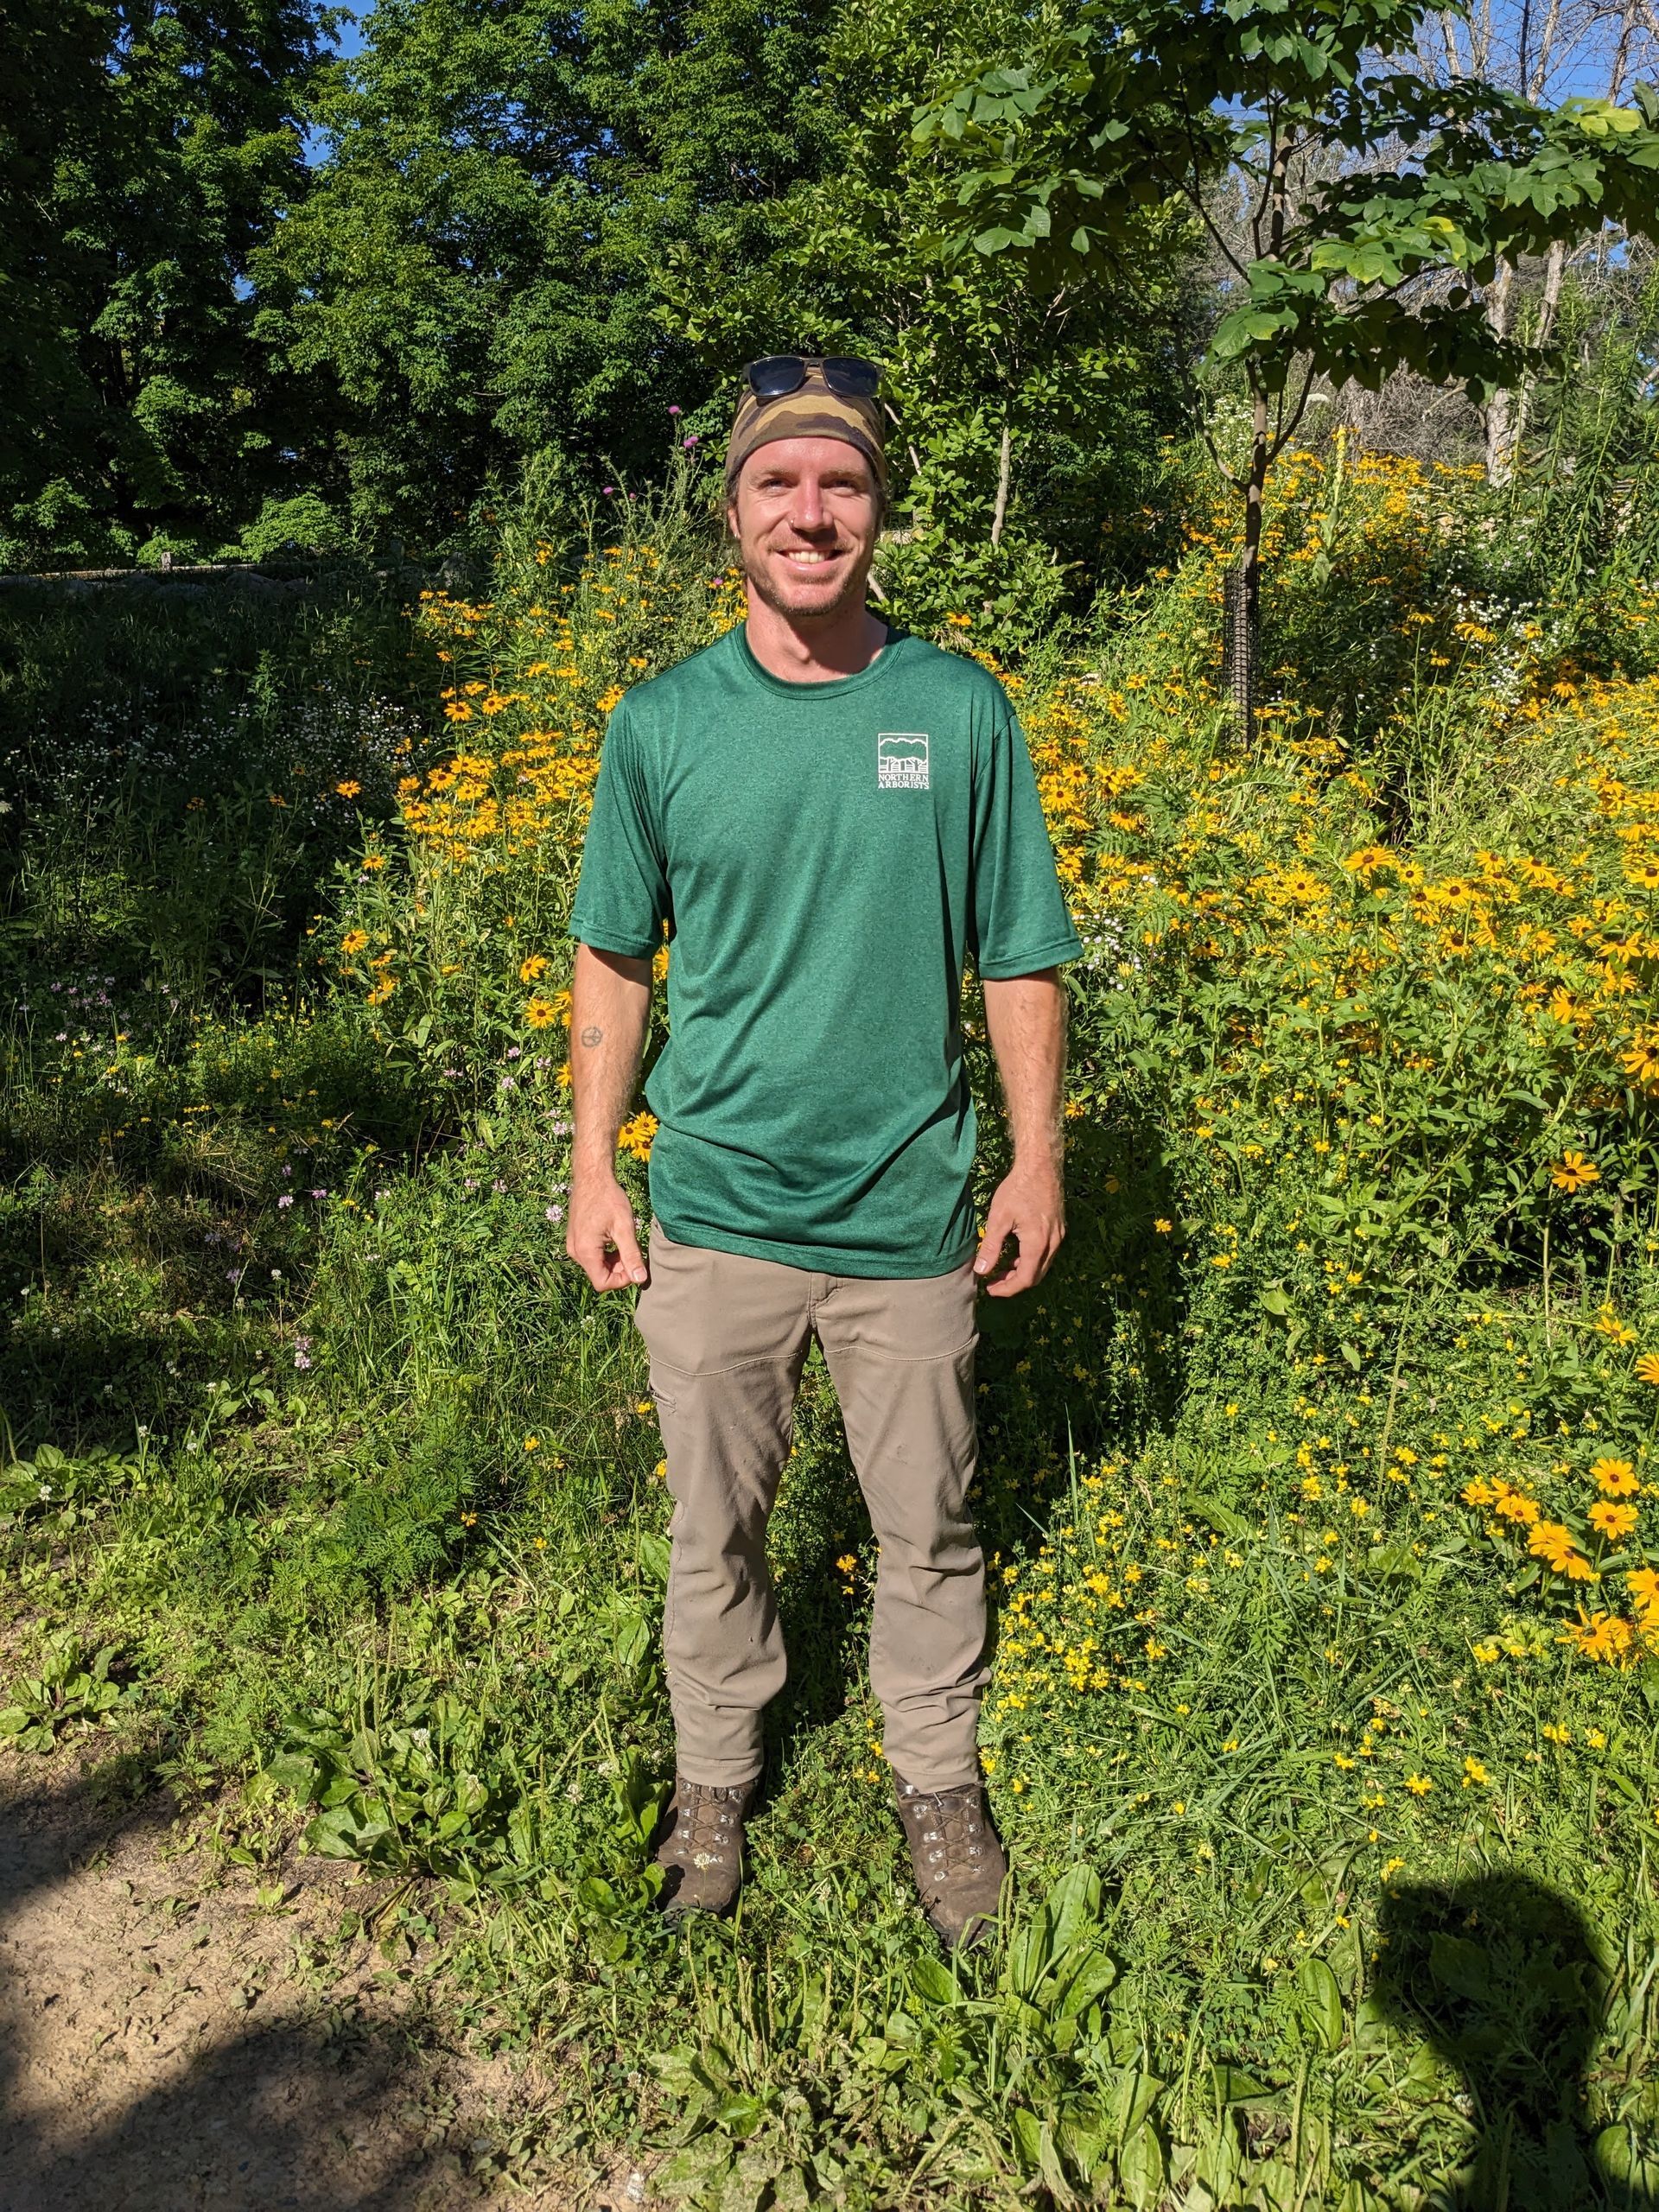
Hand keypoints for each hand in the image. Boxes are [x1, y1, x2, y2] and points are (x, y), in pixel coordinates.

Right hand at [566, 1170, 648, 1291]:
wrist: (592, 1177)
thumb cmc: (608, 1198)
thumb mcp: (624, 1227)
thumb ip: (631, 1255)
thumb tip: (640, 1279)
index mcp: (585, 1251)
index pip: (603, 1283)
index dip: (622, 1280)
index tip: (635, 1264)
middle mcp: (575, 1252)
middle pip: (600, 1275)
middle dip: (619, 1269)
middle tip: (634, 1250)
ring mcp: (574, 1245)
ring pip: (597, 1266)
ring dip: (614, 1261)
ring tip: (626, 1241)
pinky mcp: (576, 1239)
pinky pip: (592, 1256)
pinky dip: (607, 1253)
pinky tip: (616, 1238)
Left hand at [972, 1162, 1064, 1297]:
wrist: (1040, 1165)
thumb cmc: (1017, 1188)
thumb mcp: (998, 1218)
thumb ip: (990, 1246)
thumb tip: (981, 1271)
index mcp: (1037, 1243)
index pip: (1024, 1279)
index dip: (1006, 1289)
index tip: (990, 1289)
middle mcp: (1053, 1243)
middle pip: (1035, 1276)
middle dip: (1014, 1283)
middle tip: (993, 1282)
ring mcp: (1058, 1236)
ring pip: (1042, 1266)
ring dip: (1022, 1272)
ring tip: (1001, 1269)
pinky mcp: (1059, 1228)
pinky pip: (1046, 1254)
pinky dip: (1030, 1260)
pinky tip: (1015, 1253)